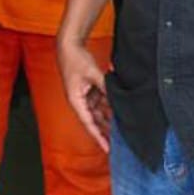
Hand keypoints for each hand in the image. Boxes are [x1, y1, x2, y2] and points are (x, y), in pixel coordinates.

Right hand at [56, 36, 110, 151]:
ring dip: (110, 116)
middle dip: (106, 130)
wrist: (69, 46)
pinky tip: (121, 106)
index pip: (89, 123)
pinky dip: (110, 103)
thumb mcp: (93, 73)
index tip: (107, 149)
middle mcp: (80, 101)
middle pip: (95, 120)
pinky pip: (101, 100)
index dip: (99, 136)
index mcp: (76, 100)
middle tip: (120, 141)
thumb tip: (117, 97)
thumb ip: (106, 86)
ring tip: (124, 126)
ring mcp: (85, 96)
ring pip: (100, 111)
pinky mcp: (90, 89)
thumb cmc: (75, 60)